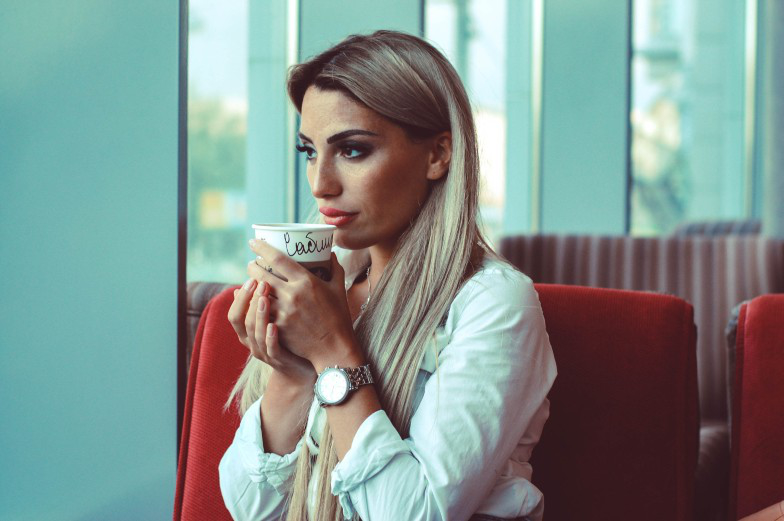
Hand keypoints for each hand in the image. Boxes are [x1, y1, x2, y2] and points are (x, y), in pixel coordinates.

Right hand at [227, 277, 316, 385]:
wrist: (307, 364)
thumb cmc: (292, 337)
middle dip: (249, 300)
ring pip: (255, 334)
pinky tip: (274, 324)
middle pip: (242, 321)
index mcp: (249, 332)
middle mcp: (253, 343)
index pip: (234, 314)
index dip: (240, 298)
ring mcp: (266, 352)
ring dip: (259, 314)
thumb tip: (259, 275)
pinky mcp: (281, 360)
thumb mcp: (276, 319)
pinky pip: (272, 349)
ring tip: (265, 297)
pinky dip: (271, 337)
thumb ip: (266, 302)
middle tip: (261, 281)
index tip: (251, 278)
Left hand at [246, 239, 358, 367]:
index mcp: (307, 281)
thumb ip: (335, 269)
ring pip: (258, 293)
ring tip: (250, 281)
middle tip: (251, 264)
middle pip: (262, 274)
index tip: (254, 242)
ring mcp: (284, 312)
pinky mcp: (279, 326)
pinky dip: (255, 304)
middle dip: (253, 267)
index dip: (262, 248)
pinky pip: (260, 311)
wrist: (334, 348)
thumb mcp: (338, 289)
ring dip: (251, 286)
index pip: (278, 259)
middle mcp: (293, 294)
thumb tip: (330, 253)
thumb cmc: (338, 317)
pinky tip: (253, 300)